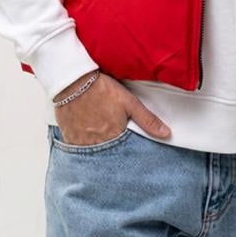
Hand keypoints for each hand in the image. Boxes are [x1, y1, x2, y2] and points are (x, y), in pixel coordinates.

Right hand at [52, 70, 170, 144]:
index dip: (129, 151)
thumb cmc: (101, 89)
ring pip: (94, 154)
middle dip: (114, 151)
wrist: (72, 81)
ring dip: (98, 148)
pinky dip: (84, 147)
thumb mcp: (129, 102)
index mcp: (114, 136)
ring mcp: (81, 144)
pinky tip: (86, 135)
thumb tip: (166, 133)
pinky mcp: (69, 139)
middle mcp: (98, 144)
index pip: (126, 153)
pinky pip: (78, 150)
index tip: (128, 146)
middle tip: (111, 137)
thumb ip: (147, 119)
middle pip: (110, 155)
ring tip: (99, 136)